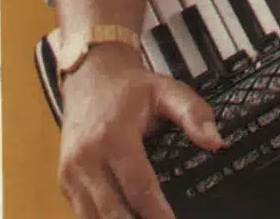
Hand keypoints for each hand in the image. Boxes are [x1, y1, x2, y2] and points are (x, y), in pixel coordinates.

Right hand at [58, 42, 223, 217]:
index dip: (156, 211)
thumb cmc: (131, 87)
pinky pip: (82, 213)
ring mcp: (70, 173)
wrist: (90, 76)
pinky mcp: (64, 182)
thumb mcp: (167, 90)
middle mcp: (86, 159)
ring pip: (92, 218)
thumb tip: (216, 142)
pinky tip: (126, 218)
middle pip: (112, 211)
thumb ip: (193, 113)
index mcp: (113, 137)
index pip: (137, 186)